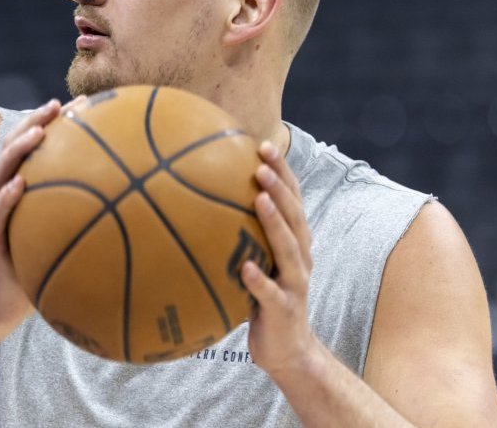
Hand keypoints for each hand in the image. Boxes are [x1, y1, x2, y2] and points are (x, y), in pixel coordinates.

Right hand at [0, 96, 85, 329]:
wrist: (5, 306)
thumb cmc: (42, 270)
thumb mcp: (68, 240)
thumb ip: (89, 220)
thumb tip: (141, 209)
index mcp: (25, 192)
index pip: (38, 149)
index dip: (57, 124)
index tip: (84, 104)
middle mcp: (6, 195)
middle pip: (16, 149)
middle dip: (36, 122)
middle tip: (58, 105)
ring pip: (0, 173)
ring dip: (19, 150)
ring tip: (39, 133)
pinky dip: (6, 198)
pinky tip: (19, 186)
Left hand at [243, 140, 320, 377]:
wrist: (288, 350)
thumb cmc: (263, 300)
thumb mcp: (254, 262)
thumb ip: (239, 236)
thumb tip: (196, 204)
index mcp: (294, 243)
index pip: (292, 201)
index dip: (282, 173)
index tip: (262, 144)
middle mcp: (300, 258)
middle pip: (295, 216)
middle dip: (280, 186)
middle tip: (261, 162)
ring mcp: (295, 284)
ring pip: (289, 249)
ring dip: (274, 222)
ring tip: (258, 198)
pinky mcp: (284, 310)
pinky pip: (271, 293)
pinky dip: (259, 280)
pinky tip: (245, 267)